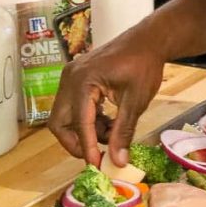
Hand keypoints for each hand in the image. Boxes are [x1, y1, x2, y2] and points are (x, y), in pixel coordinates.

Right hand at [48, 28, 165, 166]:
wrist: (147, 41)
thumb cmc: (143, 65)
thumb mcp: (136, 101)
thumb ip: (123, 132)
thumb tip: (118, 161)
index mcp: (83, 81)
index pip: (78, 123)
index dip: (87, 147)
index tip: (96, 165)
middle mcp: (70, 78)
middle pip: (59, 122)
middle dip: (75, 142)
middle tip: (97, 154)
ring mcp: (70, 77)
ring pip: (64, 116)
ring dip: (83, 131)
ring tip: (111, 133)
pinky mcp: (76, 78)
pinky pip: (72, 106)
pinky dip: (86, 120)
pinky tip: (108, 122)